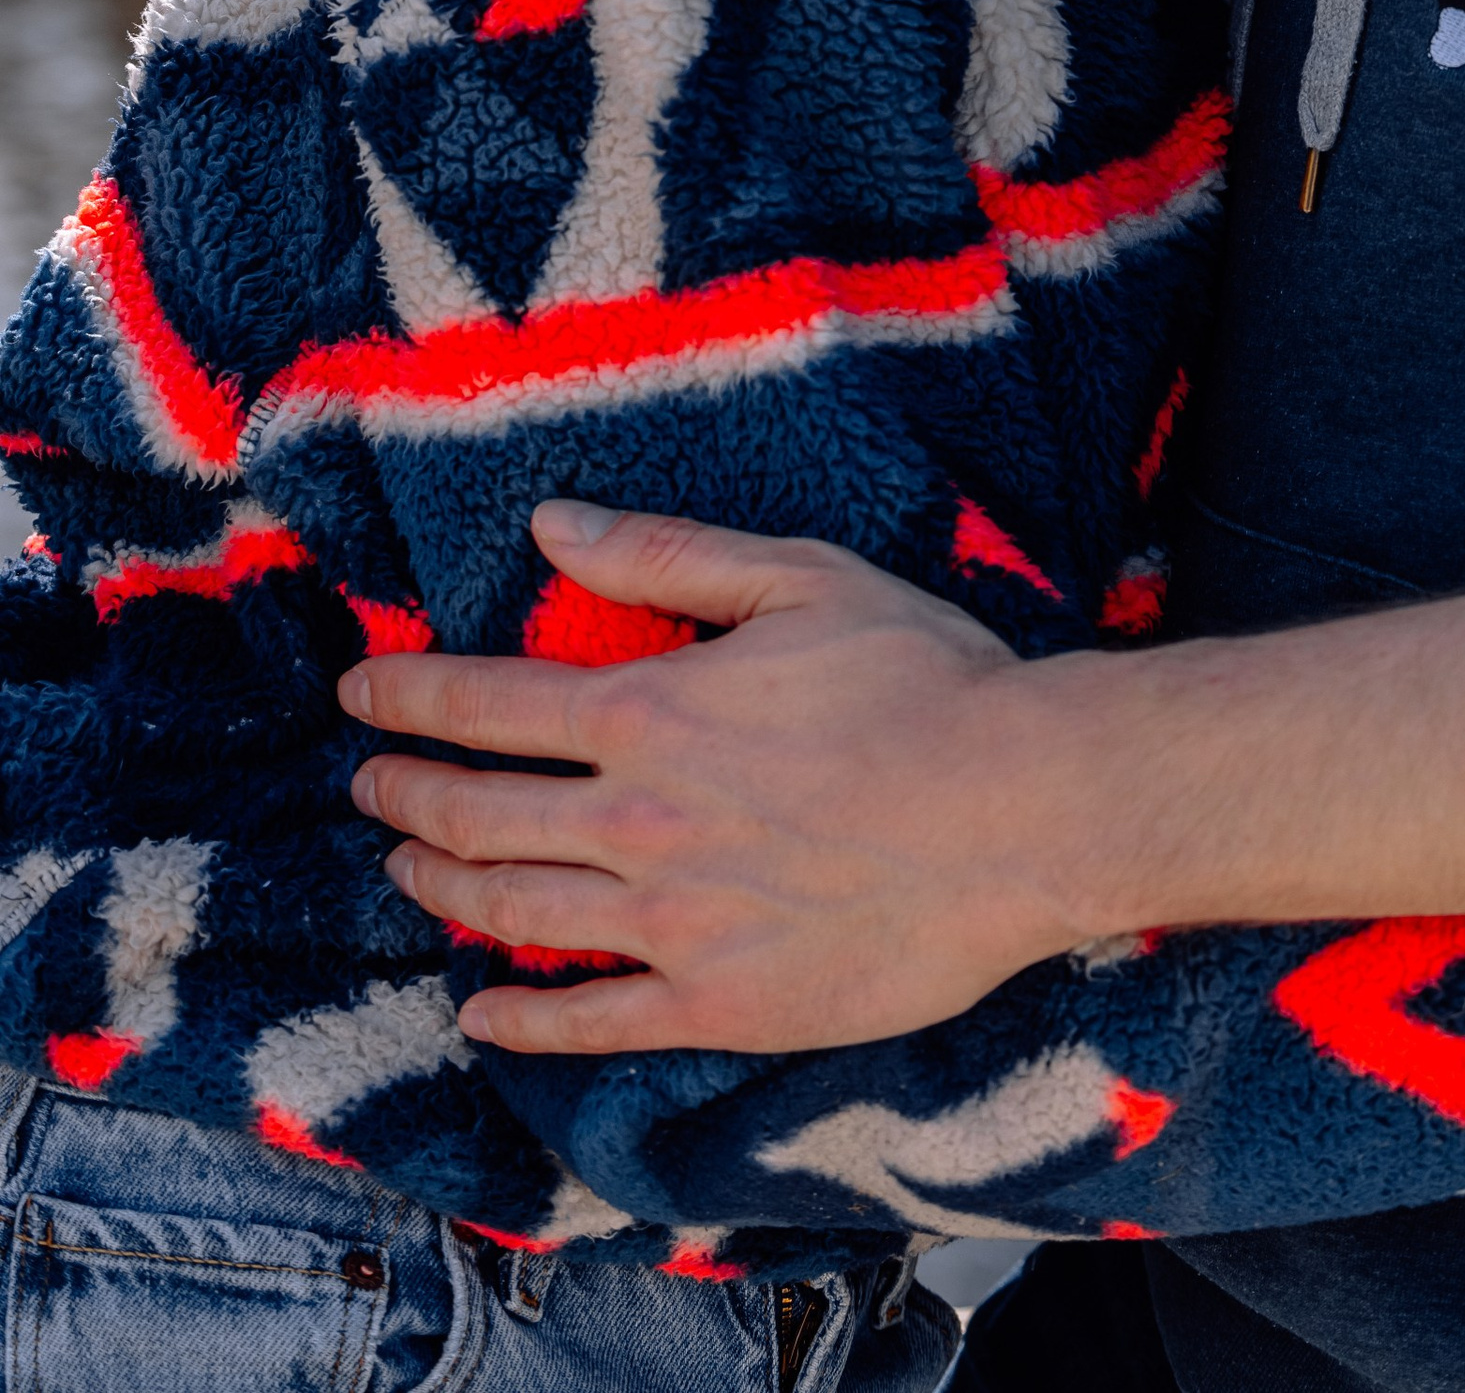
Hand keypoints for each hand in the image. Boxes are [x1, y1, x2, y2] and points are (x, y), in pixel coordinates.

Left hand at [342, 502, 1077, 1054]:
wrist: (1022, 811)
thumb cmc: (925, 681)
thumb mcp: (801, 579)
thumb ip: (667, 554)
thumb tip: (552, 522)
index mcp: (652, 712)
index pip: (488, 705)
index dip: (410, 699)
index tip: (362, 696)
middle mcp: (638, 824)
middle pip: (478, 814)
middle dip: (404, 796)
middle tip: (368, 787)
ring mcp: (671, 927)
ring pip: (514, 911)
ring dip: (441, 888)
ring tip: (406, 870)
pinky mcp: (718, 1004)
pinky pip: (590, 1023)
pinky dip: (518, 1018)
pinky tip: (478, 1013)